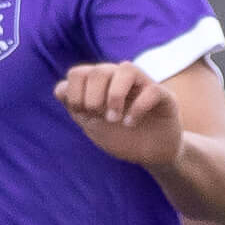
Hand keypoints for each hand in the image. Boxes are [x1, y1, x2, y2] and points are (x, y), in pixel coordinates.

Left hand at [58, 62, 184, 169]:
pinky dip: (138, 107)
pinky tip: (131, 123)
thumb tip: (60, 89)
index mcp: (101, 84)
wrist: (151, 155)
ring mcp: (143, 85)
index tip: (83, 114)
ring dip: (115, 96)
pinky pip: (151, 90)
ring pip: (126, 69)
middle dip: (93, 96)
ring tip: (114, 119)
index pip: (78, 73)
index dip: (74, 94)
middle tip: (98, 116)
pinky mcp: (164, 96)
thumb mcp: (93, 125)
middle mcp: (121, 79)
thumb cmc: (122, 137)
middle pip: (99, 70)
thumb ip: (75, 107)